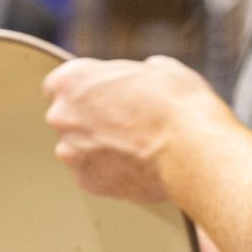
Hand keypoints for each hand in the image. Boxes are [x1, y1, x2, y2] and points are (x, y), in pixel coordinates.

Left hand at [42, 56, 223, 203]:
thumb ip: (137, 71)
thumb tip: (146, 73)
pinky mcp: (88, 182)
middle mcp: (62, 116)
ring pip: (79, 149)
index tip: (101, 96)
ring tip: (137, 146)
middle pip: (68, 118)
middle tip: (126, 122)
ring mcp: (72, 153)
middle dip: (91, 120)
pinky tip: (138, 165)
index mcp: (72, 80)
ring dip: (99, 148)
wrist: (192, 151)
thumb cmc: (178, 106)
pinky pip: (95, 174)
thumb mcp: (161, 69)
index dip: (84, 91)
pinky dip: (111, 172)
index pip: (59, 85)